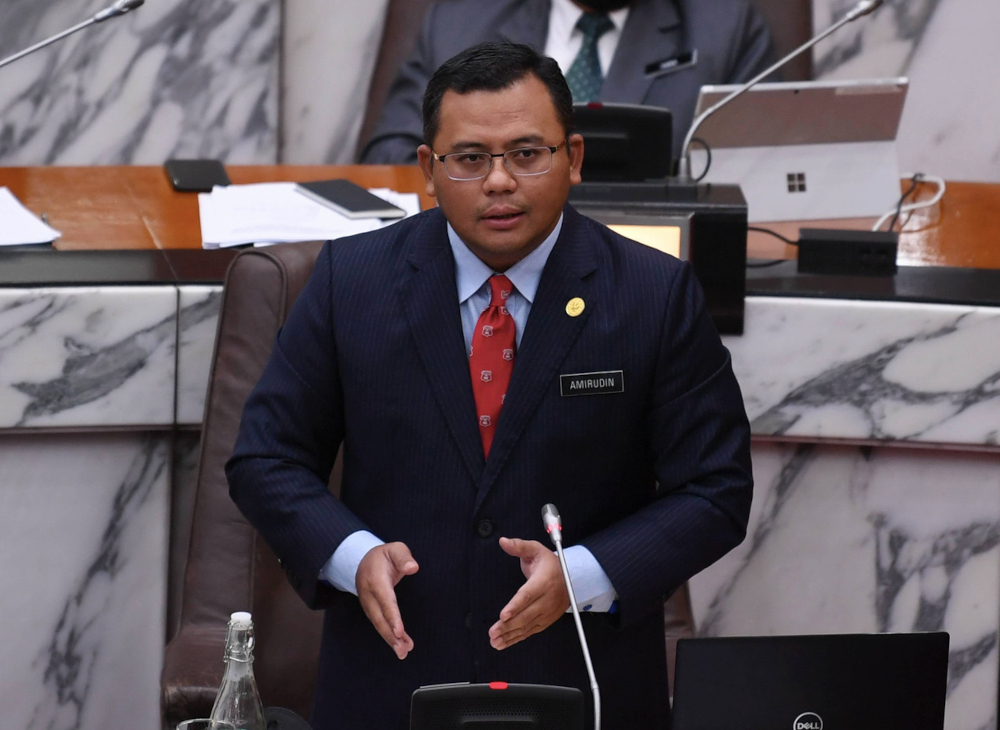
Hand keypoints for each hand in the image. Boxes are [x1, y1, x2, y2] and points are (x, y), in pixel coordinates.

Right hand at [356, 542, 418, 658]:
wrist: (363, 560)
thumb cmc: (384, 555)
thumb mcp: (395, 549)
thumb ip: (403, 557)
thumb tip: (413, 568)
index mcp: (376, 579)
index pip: (385, 600)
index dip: (392, 617)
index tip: (399, 631)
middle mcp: (369, 594)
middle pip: (380, 618)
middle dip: (391, 635)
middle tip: (403, 649)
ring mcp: (368, 604)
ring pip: (378, 624)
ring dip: (390, 640)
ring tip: (403, 652)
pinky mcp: (370, 610)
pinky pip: (379, 624)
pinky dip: (388, 636)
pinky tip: (398, 645)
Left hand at [489, 537, 568, 649]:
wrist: (569, 577)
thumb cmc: (548, 563)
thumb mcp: (535, 549)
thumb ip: (519, 546)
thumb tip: (503, 541)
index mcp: (544, 581)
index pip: (528, 595)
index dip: (516, 606)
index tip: (503, 615)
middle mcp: (548, 599)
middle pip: (526, 615)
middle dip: (508, 625)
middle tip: (493, 632)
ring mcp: (548, 612)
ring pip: (528, 626)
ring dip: (510, 635)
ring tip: (495, 641)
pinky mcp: (546, 621)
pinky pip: (531, 631)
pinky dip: (517, 638)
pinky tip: (504, 642)